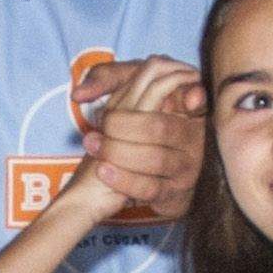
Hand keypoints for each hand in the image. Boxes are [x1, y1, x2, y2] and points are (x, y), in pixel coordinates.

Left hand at [73, 54, 205, 219]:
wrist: (146, 177)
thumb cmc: (133, 125)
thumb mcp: (126, 91)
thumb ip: (105, 79)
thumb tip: (79, 93)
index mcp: (188, 107)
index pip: (191, 95)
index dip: (182, 93)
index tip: (173, 97)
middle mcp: (193, 137)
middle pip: (160, 127)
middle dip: (125, 126)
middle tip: (101, 125)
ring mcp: (186, 167)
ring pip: (156, 159)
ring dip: (119, 152)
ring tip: (94, 146)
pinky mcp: (175, 193)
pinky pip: (151, 188)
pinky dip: (124, 179)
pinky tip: (102, 170)